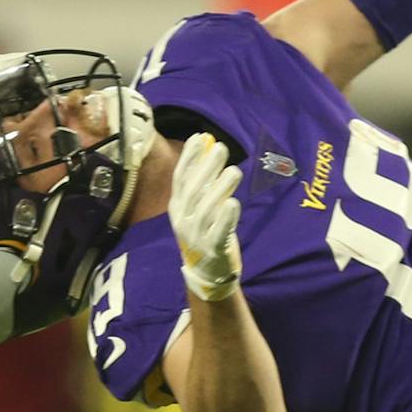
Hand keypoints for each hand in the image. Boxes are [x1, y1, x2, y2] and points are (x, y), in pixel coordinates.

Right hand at [170, 132, 242, 302]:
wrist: (207, 273)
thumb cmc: (206, 232)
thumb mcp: (200, 207)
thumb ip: (204, 181)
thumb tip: (209, 147)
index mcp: (177, 208)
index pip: (180, 179)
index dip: (189, 158)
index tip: (200, 138)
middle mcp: (182, 221)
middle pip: (193, 191)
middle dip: (206, 167)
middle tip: (221, 148)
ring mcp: (195, 237)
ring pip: (205, 210)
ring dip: (219, 189)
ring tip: (234, 170)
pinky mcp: (212, 250)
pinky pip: (217, 232)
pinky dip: (225, 218)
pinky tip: (233, 203)